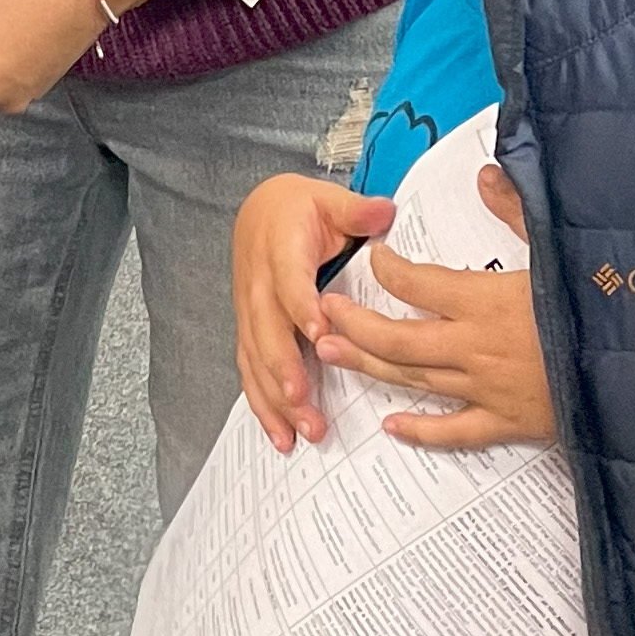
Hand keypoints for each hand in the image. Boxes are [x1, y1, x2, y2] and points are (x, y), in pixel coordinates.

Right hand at [230, 171, 396, 450]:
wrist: (260, 211)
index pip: (289, 283)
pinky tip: (279, 435)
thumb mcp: (329, 200)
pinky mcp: (249, 330)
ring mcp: (250, 311)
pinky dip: (262, 405)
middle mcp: (258, 285)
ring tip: (303, 431)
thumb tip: (384, 211)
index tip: (320, 336)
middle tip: (307, 405)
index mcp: (280, 251)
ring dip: (276, 398)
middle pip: (267, 332)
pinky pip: (250, 370)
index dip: (302, 309)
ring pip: (256, 359)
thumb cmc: (299, 210)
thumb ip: (357, 210)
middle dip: (286, 372)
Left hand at [315, 166, 554, 449]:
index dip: (387, 268)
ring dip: (369, 366)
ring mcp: (489, 388)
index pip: (415, 283)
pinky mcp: (510, 422)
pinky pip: (456, 430)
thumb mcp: (561, 247)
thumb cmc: (607, 303)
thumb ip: (517, 209)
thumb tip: (486, 172)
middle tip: (323, 310)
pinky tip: (392, 426)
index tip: (373, 257)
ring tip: (330, 352)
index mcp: (484, 300)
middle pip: (396, 337)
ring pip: (414, 378)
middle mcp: (475, 346)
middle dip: (354, 322)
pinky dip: (422, 430)